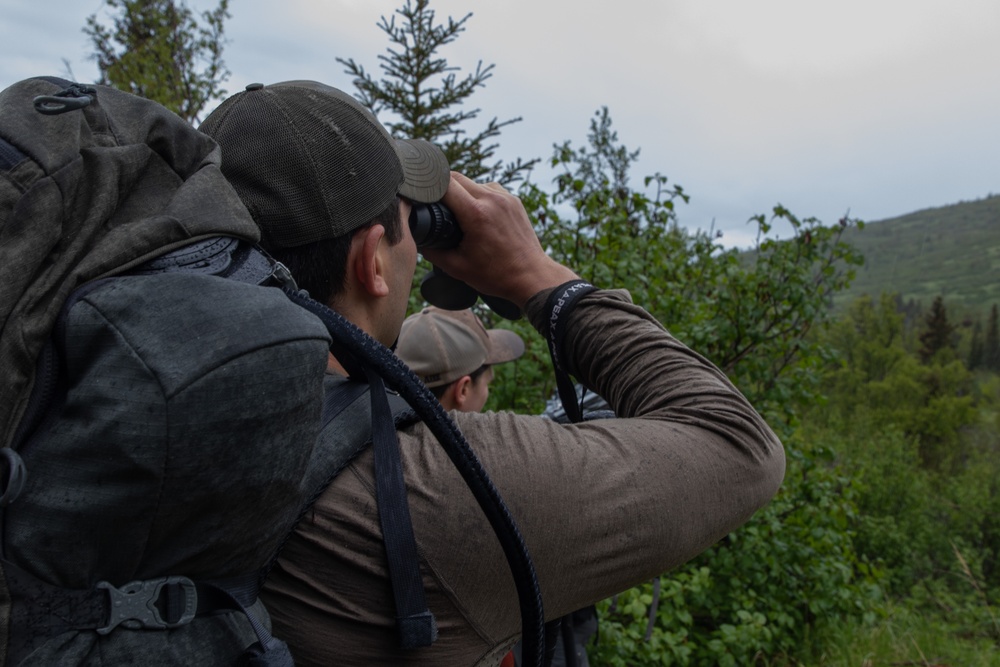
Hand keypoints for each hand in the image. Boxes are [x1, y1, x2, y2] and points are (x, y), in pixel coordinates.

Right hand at [421, 173, 577, 308]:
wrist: (532, 277)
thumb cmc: (496, 275)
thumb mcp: (457, 268)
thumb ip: (432, 251)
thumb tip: (417, 238)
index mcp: (476, 213)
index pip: (443, 184)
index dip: (427, 187)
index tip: (419, 195)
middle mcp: (492, 199)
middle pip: (456, 177)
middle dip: (441, 187)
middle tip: (434, 204)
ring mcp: (506, 197)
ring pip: (473, 182)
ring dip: (461, 191)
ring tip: (458, 213)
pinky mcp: (514, 200)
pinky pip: (489, 189)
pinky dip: (478, 196)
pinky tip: (477, 214)